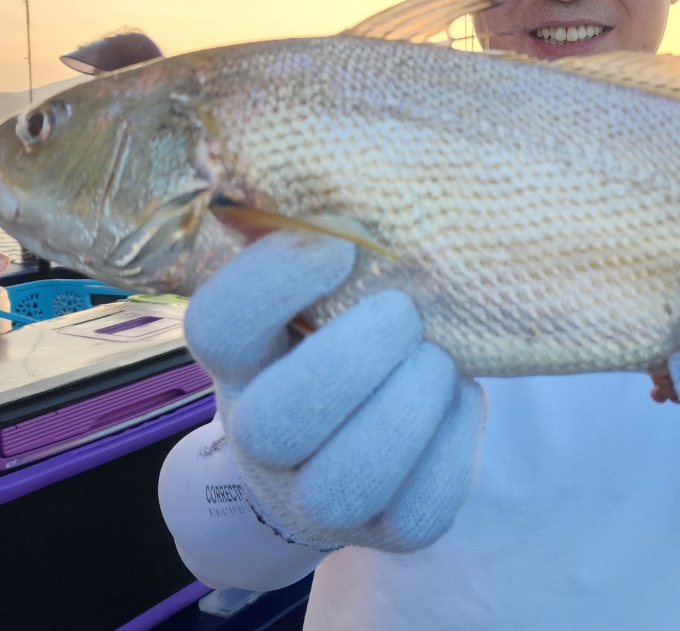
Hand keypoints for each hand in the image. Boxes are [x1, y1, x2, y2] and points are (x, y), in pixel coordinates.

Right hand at [184, 232, 485, 551]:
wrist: (347, 433)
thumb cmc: (343, 326)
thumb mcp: (322, 282)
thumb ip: (330, 231)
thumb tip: (372, 149)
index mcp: (239, 359)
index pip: (219, 327)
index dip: (273, 284)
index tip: (336, 246)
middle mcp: (260, 437)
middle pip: (279, 421)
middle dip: (356, 358)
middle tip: (403, 311)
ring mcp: (316, 498)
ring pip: (347, 482)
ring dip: (408, 406)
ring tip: (436, 357)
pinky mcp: (386, 532)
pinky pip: (420, 510)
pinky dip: (453, 446)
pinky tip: (460, 397)